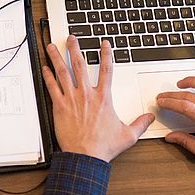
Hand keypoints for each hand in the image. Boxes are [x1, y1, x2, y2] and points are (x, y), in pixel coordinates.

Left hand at [43, 36, 154, 162]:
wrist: (85, 156)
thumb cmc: (103, 146)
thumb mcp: (128, 135)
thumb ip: (140, 123)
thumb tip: (150, 116)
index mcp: (103, 98)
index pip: (106, 70)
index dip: (105, 54)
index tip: (103, 43)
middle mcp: (87, 95)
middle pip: (80, 65)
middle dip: (76, 48)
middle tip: (72, 38)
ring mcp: (72, 99)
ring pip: (63, 72)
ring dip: (57, 57)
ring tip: (52, 46)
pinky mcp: (59, 107)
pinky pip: (52, 88)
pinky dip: (48, 77)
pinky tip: (45, 68)